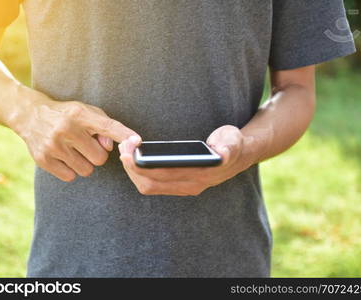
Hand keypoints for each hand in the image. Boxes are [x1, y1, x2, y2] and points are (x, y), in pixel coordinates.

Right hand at [13, 98, 139, 181]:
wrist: (29, 115)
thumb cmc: (66, 115)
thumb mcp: (85, 111)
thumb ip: (104, 125)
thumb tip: (111, 146)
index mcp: (80, 114)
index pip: (107, 126)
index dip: (124, 135)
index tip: (137, 141)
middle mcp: (66, 129)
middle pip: (100, 158)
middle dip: (97, 154)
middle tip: (86, 145)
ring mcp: (53, 146)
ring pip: (86, 170)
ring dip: (84, 163)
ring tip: (74, 150)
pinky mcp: (43, 159)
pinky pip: (70, 176)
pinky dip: (71, 170)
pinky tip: (64, 157)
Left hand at [118, 125, 251, 195]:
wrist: (238, 156)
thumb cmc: (231, 144)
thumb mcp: (233, 141)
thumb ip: (229, 147)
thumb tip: (223, 153)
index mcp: (201, 175)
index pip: (165, 175)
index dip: (143, 166)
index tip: (129, 153)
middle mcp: (191, 186)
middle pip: (151, 184)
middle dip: (132, 168)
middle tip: (122, 148)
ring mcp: (184, 188)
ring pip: (149, 186)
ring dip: (134, 171)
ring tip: (125, 151)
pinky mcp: (178, 186)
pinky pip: (153, 185)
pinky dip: (140, 173)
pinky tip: (134, 159)